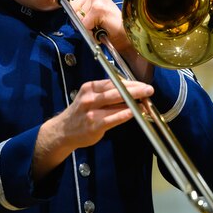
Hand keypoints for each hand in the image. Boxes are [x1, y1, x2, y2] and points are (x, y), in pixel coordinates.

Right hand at [32, 79, 153, 179]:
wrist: (64, 131)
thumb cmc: (80, 112)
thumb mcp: (89, 97)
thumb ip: (106, 93)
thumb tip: (130, 90)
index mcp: (90, 87)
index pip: (113, 82)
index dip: (129, 83)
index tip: (141, 84)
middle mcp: (90, 97)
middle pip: (116, 91)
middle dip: (135, 89)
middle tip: (148, 89)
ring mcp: (91, 111)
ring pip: (116, 103)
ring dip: (133, 102)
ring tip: (145, 102)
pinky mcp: (95, 125)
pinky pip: (114, 118)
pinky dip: (126, 114)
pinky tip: (135, 112)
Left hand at [38, 0, 128, 51]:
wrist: (124, 33)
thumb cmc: (107, 25)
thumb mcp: (90, 15)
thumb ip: (79, 9)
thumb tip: (68, 11)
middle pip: (70, 6)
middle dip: (78, 19)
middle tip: (92, 23)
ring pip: (77, 15)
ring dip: (86, 25)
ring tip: (98, 25)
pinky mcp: (98, 7)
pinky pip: (84, 22)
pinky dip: (90, 28)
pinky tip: (100, 27)